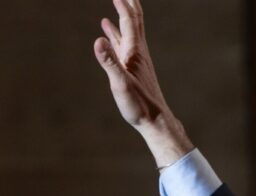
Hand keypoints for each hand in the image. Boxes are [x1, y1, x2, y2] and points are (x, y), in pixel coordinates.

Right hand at [94, 0, 192, 167]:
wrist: (155, 121)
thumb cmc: (139, 105)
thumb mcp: (121, 84)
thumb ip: (109, 62)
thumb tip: (98, 40)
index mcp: (135, 53)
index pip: (129, 22)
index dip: (123, 4)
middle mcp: (138, 53)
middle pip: (134, 22)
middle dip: (129, 4)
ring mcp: (136, 60)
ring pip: (129, 32)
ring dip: (122, 16)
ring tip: (117, 3)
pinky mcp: (133, 69)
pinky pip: (123, 45)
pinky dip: (116, 35)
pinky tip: (108, 32)